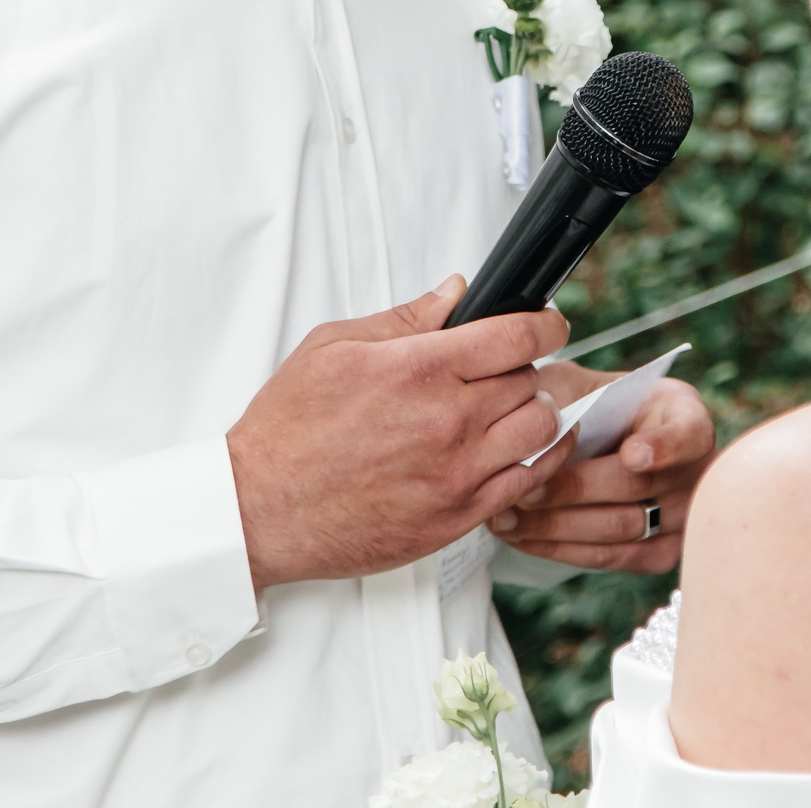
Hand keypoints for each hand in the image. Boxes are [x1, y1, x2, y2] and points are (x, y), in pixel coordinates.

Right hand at [226, 277, 569, 589]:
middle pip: (531, 379)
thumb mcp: (334, 347)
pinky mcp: (458, 516)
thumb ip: (405, 318)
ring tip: (510, 410)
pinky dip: (535, 462)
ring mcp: (457, 473)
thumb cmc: (288, 430)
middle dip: (524, 368)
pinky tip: (522, 451)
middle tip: (506, 371)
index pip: (516, 336)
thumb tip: (455, 294)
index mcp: (419, 370)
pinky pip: (527, 483)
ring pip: (539, 429)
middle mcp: (447, 421)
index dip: (544, 324)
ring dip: (534, 413)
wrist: (262, 509)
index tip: (547, 324)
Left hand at [485, 369, 715, 572]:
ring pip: (618, 529)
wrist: (602, 439)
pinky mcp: (660, 554)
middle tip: (524, 490)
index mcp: (686, 417)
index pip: (687, 434)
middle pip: (637, 487)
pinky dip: (560, 548)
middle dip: (574, 490)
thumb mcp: (580, 385)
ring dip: (556, 525)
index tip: (632, 454)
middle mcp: (697, 471)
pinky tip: (522, 536)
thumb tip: (534, 422)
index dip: (662, 447)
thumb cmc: (591, 407)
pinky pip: (609, 557)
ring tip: (507, 516)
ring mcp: (683, 519)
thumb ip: (563, 398)